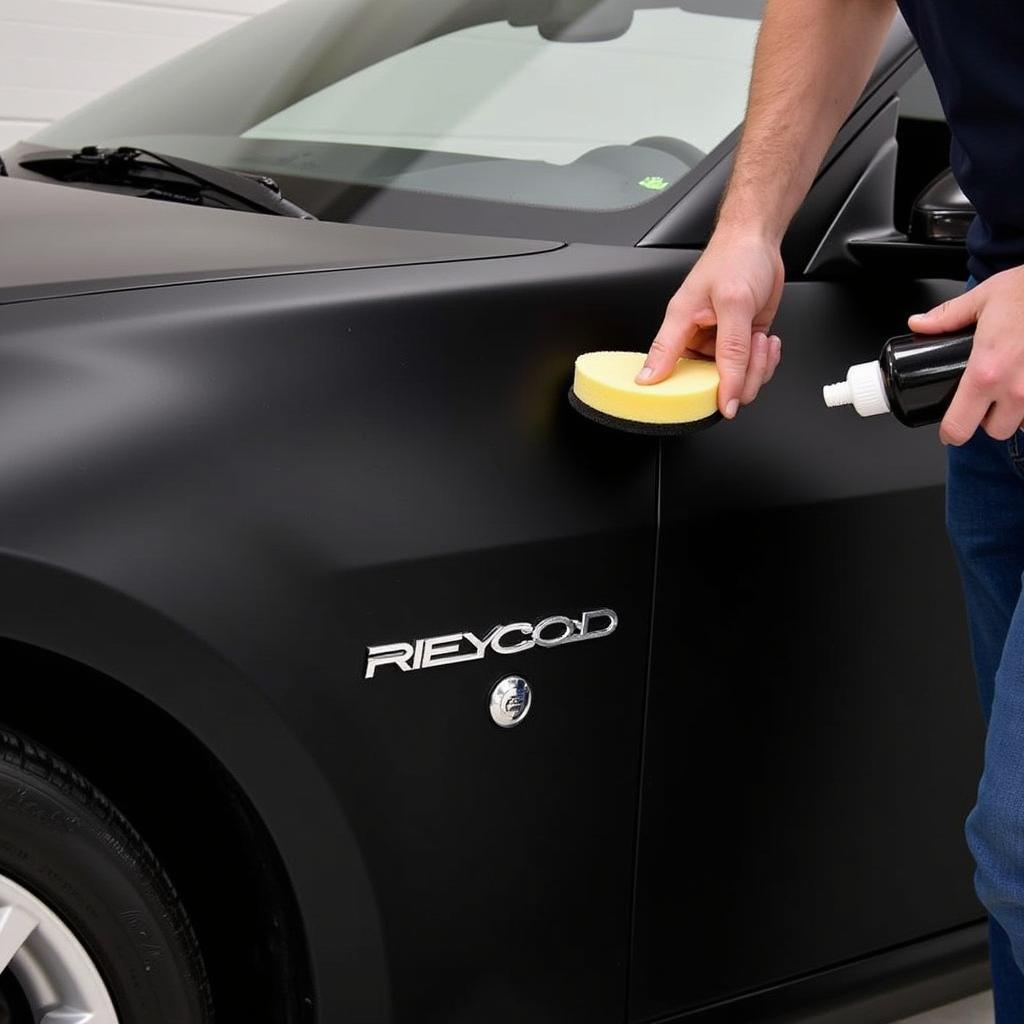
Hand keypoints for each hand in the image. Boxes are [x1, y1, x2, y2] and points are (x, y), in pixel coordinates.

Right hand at [636, 229, 783, 418]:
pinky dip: (767, 360)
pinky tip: (767, 340)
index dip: (684, 398)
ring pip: (738, 382)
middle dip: (742, 376)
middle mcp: (696, 341)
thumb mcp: (733, 305)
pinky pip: (754, 370)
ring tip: (760, 339)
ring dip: (758, 366)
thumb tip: (725, 394)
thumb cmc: (735, 259)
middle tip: (752, 351)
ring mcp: (720, 344)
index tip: (709, 408)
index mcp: (679, 329)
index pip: (669, 375)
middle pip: (712, 386)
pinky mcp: (740, 344)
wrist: (758, 241)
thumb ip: (730, 353)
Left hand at [909, 266, 1023, 444]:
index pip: (960, 426)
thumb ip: (946, 317)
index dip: (950, 432)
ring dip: (1016, 412)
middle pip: (995, 431)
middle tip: (984, 400)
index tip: (949, 429)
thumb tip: (920, 323)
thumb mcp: (982, 299)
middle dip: (987, 420)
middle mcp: (1016, 388)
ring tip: (1010, 387)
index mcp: (986, 372)